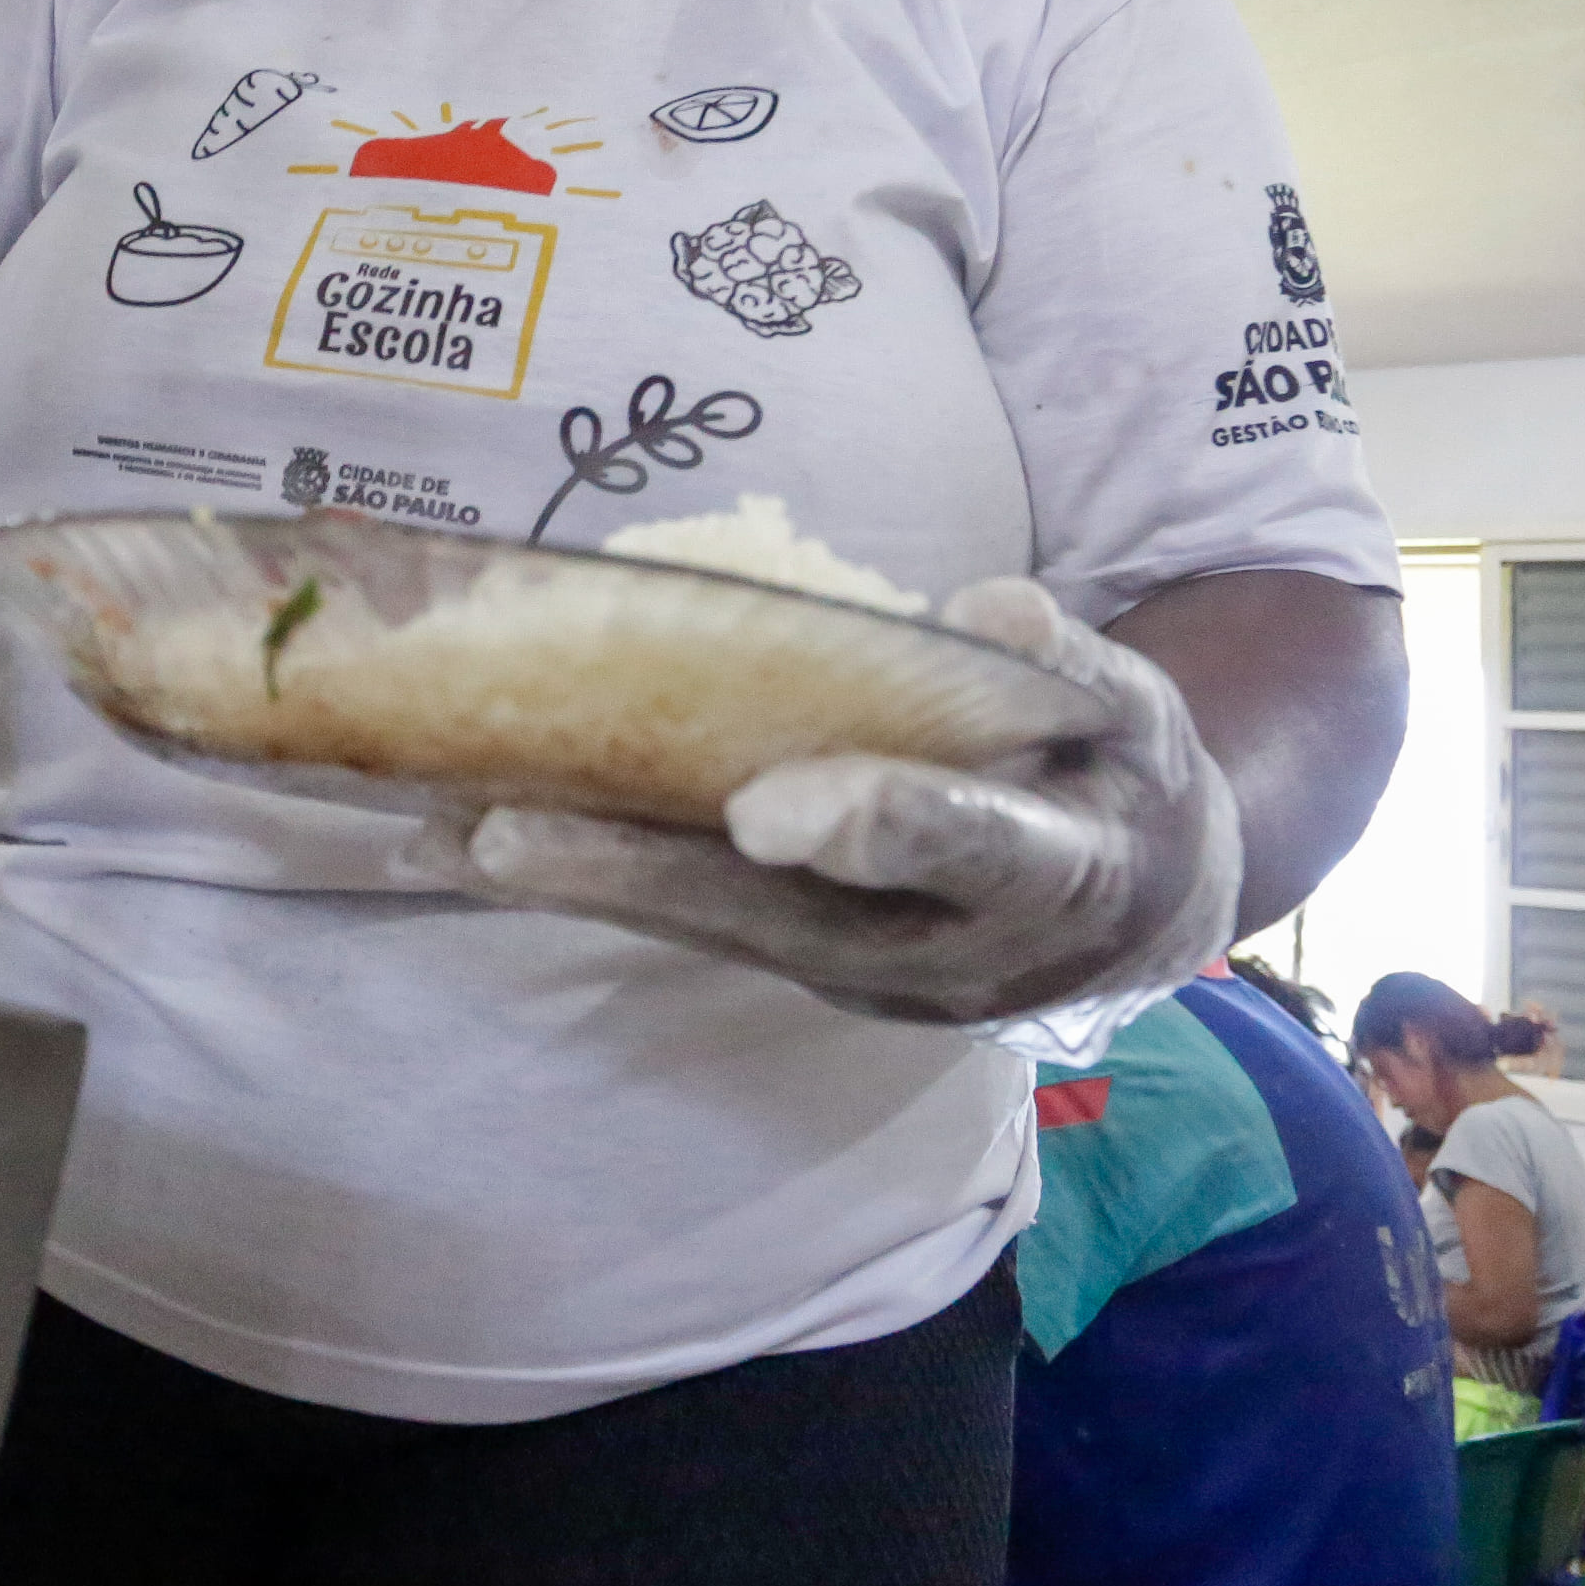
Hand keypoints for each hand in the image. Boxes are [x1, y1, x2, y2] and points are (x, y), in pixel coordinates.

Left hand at [404, 577, 1242, 1026]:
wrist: (1136, 915)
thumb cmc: (1126, 786)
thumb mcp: (1139, 716)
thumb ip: (1075, 667)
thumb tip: (989, 608)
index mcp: (1048, 876)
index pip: (963, 848)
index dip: (871, 826)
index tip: (769, 812)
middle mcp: (940, 953)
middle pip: (779, 919)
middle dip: (640, 879)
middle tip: (506, 839)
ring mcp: (863, 977)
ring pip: (712, 933)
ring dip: (582, 889)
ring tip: (445, 840)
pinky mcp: (804, 968)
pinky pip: (693, 926)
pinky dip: (594, 886)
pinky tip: (471, 848)